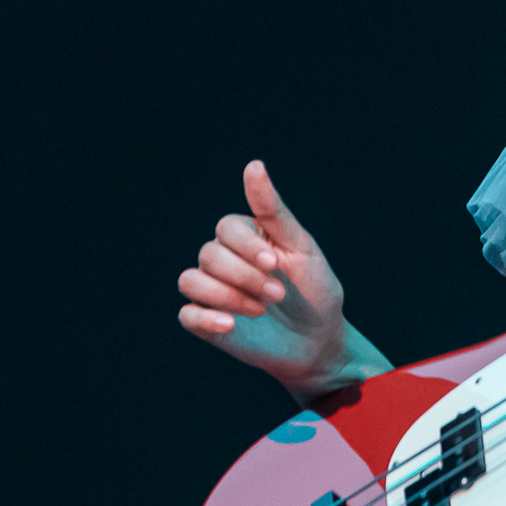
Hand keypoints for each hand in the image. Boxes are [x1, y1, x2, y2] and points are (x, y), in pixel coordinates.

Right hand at [177, 160, 387, 401]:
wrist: (319, 341)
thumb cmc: (315, 289)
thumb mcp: (301, 246)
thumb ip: (273, 209)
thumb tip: (253, 165)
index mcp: (246, 237)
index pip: (225, 228)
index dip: (246, 246)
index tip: (276, 263)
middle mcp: (224, 260)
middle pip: (209, 254)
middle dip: (245, 275)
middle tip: (278, 294)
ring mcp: (212, 291)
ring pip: (191, 280)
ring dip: (227, 295)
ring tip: (260, 310)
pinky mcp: (207, 323)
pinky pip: (186, 314)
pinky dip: (206, 317)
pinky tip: (231, 325)